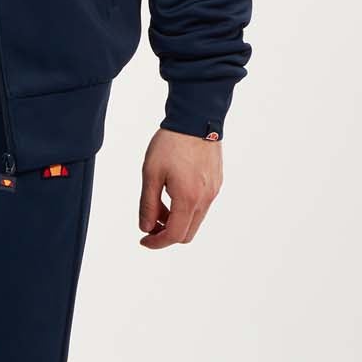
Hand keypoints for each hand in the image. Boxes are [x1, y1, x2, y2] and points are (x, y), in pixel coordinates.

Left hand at [138, 127, 221, 249]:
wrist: (196, 119)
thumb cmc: (170, 144)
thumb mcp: (151, 174)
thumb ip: (147, 204)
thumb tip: (145, 228)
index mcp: (188, 199)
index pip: (174, 235)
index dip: (156, 242)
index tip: (144, 240)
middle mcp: (205, 199)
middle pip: (187, 233)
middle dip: (166, 233)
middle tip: (149, 222)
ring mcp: (213, 191)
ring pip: (195, 220)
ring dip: (176, 220)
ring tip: (159, 202)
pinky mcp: (217, 183)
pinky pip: (202, 206)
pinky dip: (186, 208)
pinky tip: (173, 192)